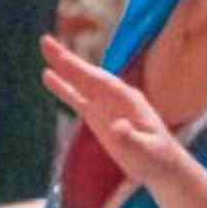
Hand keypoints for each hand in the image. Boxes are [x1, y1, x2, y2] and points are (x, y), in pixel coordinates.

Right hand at [41, 35, 192, 190]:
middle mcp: (116, 96)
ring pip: (80, 82)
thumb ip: (131, 139)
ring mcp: (106, 104)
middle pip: (87, 75)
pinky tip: (48, 75)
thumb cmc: (157, 158)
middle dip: (67, 59)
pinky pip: (76, 98)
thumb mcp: (146, 151)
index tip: (64, 59)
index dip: (82, 70)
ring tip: (45, 47)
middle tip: (45, 41)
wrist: (161, 166)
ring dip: (62, 66)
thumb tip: (116, 127)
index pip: (101, 81)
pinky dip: (63, 87)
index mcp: (128, 100)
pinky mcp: (97, 115)